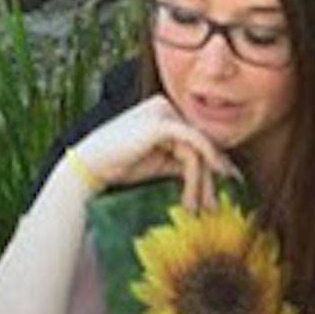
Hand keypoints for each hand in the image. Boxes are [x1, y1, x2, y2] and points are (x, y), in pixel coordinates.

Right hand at [73, 95, 240, 210]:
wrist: (89, 166)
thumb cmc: (120, 165)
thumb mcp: (159, 163)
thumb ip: (182, 161)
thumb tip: (210, 172)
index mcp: (162, 111)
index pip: (194, 138)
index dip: (212, 163)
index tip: (225, 184)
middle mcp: (164, 106)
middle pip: (198, 143)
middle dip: (209, 176)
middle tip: (214, 205)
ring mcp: (163, 111)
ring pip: (198, 148)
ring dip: (201, 181)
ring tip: (198, 207)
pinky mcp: (162, 122)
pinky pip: (193, 144)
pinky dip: (202, 166)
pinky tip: (206, 185)